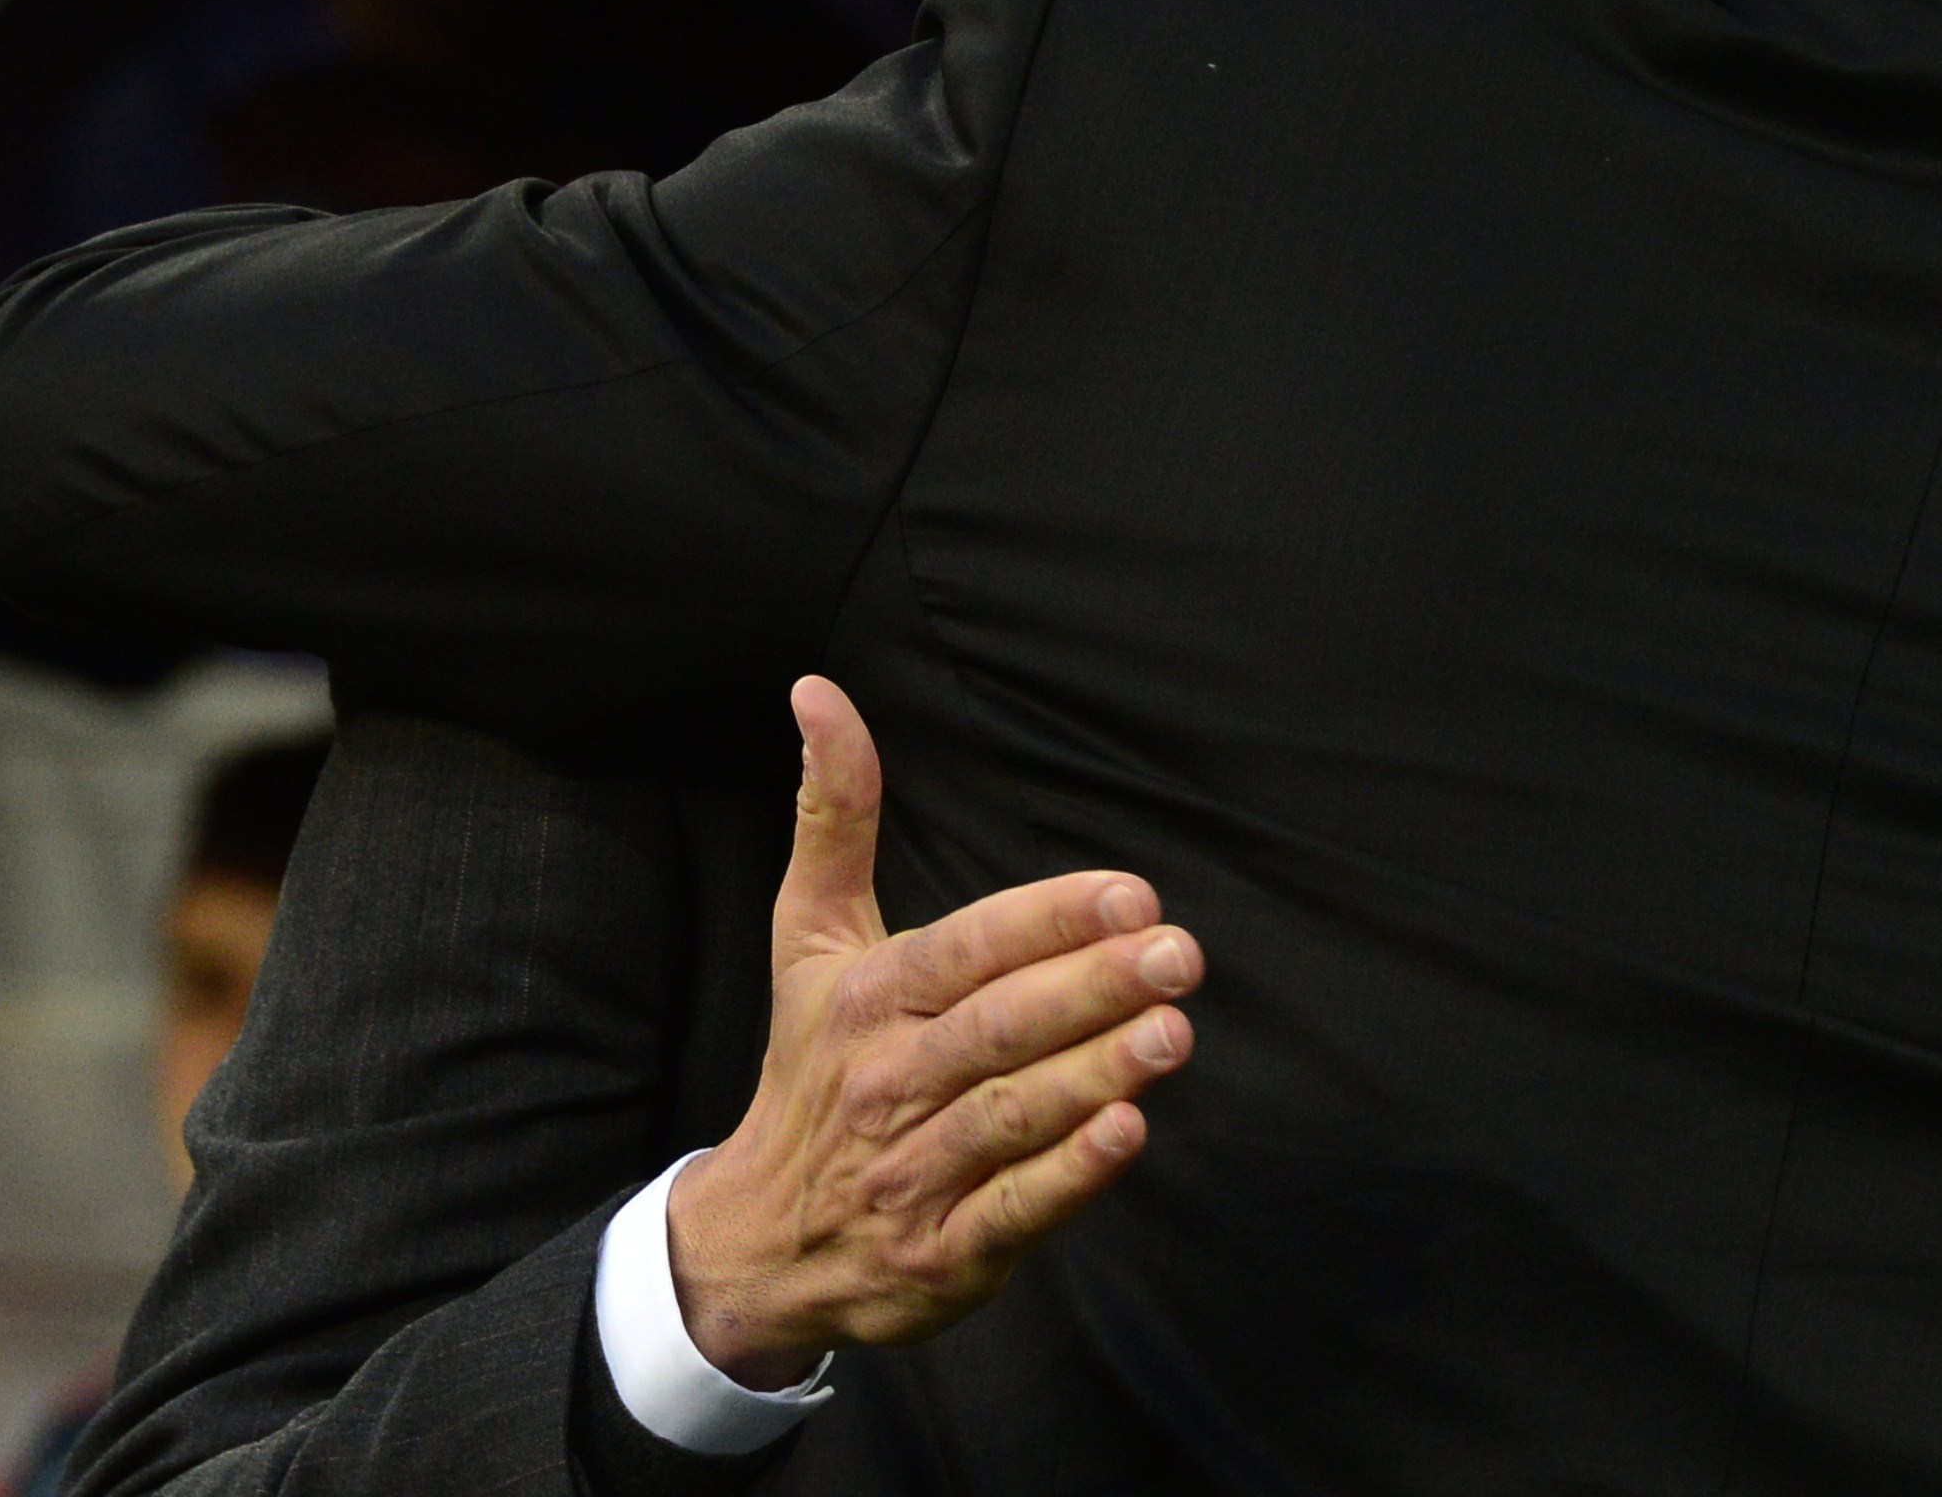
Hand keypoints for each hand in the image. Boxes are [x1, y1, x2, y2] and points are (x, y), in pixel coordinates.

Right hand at [666, 676, 1202, 1380]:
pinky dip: (1069, 1175)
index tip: (1133, 891)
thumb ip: (834, 815)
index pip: (966, 949)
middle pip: (998, 1027)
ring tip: (1173, 1033)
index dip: (1048, 919)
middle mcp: (888, 1079)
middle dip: (1093, 988)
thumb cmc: (812, 1065)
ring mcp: (914, 1169)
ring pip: (1011, 1114)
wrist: (760, 1242)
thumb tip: (819, 690)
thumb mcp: (809, 938)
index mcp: (869, 997)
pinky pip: (1011, 1208)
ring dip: (1094, 1073)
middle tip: (1180, 953)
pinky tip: (1129, 1134)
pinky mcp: (943, 1250)